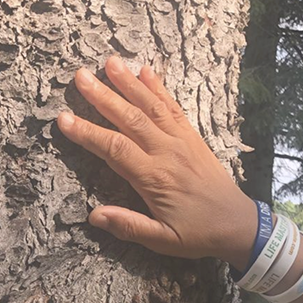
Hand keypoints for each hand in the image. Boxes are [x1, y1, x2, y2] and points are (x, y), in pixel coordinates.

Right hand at [57, 56, 257, 271]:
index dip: (87, 132)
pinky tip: (146, 71)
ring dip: (129, 83)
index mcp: (154, 178)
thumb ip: (129, 226)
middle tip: (80, 76)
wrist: (238, 225)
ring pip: (151, 106)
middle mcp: (167, 152)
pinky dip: (159, 87)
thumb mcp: (162, 240)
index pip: (114, 148)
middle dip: (103, 96)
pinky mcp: (193, 137)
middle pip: (130, 118)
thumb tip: (94, 216)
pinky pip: (173, 108)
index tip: (64, 119)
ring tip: (109, 62)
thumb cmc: (198, 234)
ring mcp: (182, 141)